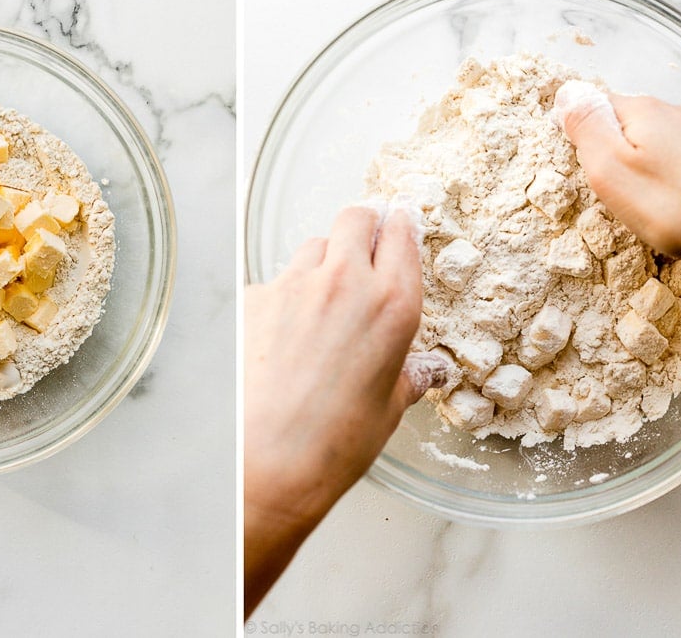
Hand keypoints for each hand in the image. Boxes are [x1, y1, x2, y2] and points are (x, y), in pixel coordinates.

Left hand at [244, 206, 430, 614]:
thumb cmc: (335, 443)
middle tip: (360, 253)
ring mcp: (294, 285)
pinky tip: (280, 337)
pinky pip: (274, 281)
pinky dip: (282, 298)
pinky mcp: (253, 297)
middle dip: (361, 229)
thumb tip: (427, 371)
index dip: (399, 227)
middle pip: (355, 218)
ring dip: (321, 263)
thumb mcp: (389, 407)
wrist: (266, 461)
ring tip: (320, 306)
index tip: (397, 228)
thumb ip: (409, 375)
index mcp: (393, 304)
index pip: (401, 232)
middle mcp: (345, 282)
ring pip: (313, 246)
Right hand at [557, 89, 680, 263]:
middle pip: (628, 125)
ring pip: (660, 144)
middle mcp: (675, 114)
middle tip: (610, 194)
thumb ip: (585, 129)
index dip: (579, 133)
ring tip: (646, 206)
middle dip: (613, 152)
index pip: (594, 106)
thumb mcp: (612, 170)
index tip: (578, 167)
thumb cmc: (680, 204)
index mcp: (640, 112)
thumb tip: (566, 94)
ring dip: (646, 168)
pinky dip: (676, 181)